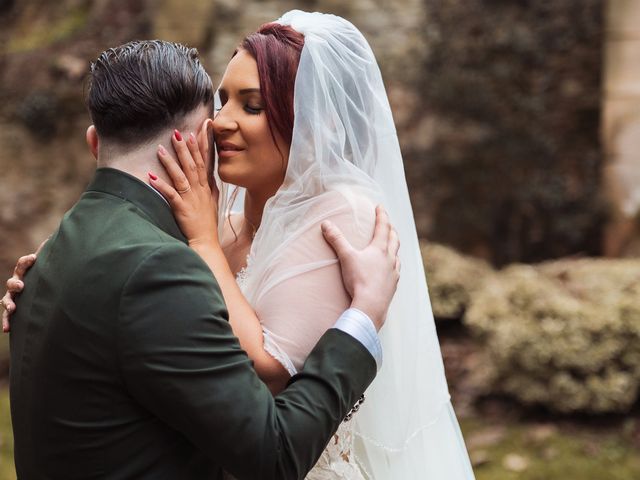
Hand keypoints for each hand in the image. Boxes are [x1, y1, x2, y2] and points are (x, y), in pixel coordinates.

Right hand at [1, 235, 48, 332]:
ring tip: (13, 307)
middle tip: (21, 286)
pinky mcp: (13, 309)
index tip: (33, 258)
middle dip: (15, 283)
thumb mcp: (49, 265)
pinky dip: (6, 321)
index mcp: (25, 271)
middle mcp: (17, 283)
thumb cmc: (45, 274)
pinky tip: (7, 329)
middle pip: (12, 281)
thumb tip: (55, 238)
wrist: (41, 292)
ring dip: (9, 303)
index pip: (22, 264)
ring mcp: (14, 297)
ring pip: (7, 299)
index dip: (26, 261)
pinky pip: (7, 316)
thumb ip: (50, 253)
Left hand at [149, 121, 219, 248]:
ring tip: (161, 149)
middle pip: (193, 165)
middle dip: (186, 147)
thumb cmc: (207, 224)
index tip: (203, 126)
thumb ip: (210, 188)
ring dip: (171, 162)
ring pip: (181, 177)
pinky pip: (170, 195)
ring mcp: (191, 199)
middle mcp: (200, 190)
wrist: (207, 242)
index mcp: (206, 187)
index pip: (206, 160)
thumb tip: (210, 176)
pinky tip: (151, 177)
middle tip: (178, 131)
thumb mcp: (212, 202)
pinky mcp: (182, 209)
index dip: (204, 143)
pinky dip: (161, 186)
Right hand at [321, 205, 399, 330]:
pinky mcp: (393, 286)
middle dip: (391, 230)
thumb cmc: (359, 280)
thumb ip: (336, 239)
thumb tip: (325, 224)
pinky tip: (390, 270)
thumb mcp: (346, 257)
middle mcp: (390, 259)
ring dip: (394, 248)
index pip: (383, 227)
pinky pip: (396, 271)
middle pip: (394, 239)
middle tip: (389, 224)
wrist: (370, 306)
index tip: (380, 207)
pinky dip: (393, 266)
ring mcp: (394, 273)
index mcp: (380, 249)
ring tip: (391, 246)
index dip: (381, 215)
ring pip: (397, 256)